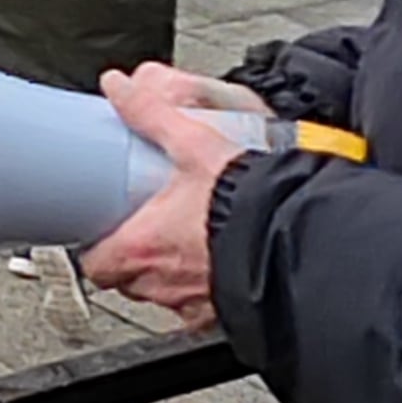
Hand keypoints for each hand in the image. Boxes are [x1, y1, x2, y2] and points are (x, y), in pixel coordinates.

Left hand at [78, 63, 273, 326]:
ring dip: (168, 274)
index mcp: (143, 247)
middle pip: (129, 282)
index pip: (96, 264)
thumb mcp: (194, 144)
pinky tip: (217, 262)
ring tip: (183, 242)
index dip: (97, 248)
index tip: (104, 230)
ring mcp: (194, 304)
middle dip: (133, 259)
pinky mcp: (224, 314)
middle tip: (146, 230)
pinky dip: (204, 288)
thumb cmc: (247, 201)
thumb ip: (150, 113)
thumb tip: (119, 88)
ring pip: (165, 295)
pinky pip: (202, 307)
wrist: (305, 235)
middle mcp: (164, 284)